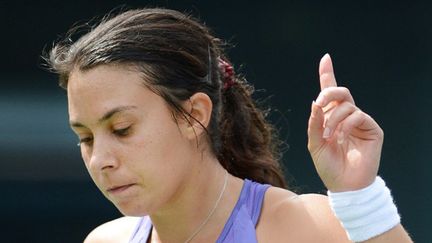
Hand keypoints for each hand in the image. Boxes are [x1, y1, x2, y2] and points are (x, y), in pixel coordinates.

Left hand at [307, 54, 382, 191]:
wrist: (344, 185)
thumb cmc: (328, 165)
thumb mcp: (314, 144)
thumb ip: (314, 123)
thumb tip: (315, 102)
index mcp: (331, 118)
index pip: (331, 93)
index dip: (328, 74)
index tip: (326, 58)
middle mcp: (346, 116)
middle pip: (340, 92)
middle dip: (329, 92)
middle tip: (320, 103)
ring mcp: (360, 122)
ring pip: (347, 105)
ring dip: (333, 118)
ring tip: (328, 136)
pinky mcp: (372, 129)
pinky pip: (358, 115)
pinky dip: (346, 124)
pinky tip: (340, 137)